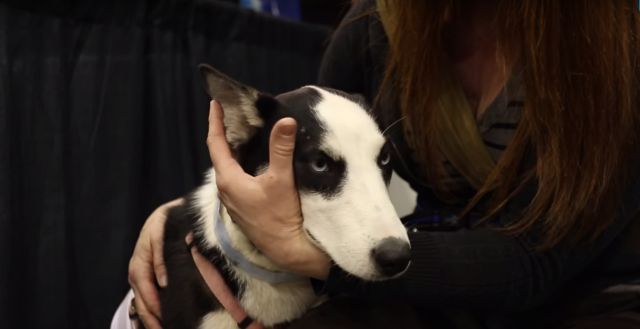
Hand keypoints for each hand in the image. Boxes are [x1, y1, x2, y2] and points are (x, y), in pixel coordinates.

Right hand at [128, 198, 182, 328]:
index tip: (163, 317)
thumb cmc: (165, 223)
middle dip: (151, 318)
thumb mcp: (162, 234)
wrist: (163, 216)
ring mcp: (138, 276)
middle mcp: (136, 271)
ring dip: (149, 319)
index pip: (145, 288)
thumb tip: (163, 281)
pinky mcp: (144, 278)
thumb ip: (160, 257)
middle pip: (141, 300)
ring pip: (141, 302)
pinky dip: (149, 312)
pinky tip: (156, 322)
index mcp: (140, 262)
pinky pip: (144, 298)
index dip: (154, 304)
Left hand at [207, 100, 330, 279]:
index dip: (215, 122)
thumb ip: (281, 149)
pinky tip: (254, 160)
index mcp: (228, 180)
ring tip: (243, 131)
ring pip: (229, 168)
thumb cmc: (281, 217)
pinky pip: (237, 179)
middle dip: (225, 133)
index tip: (215, 103)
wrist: (287, 250)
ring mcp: (234, 201)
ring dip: (234, 149)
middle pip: (220, 155)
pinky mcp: (244, 207)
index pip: (216, 144)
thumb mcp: (282, 180)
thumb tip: (285, 122)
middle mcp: (226, 190)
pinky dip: (241, 163)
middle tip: (232, 113)